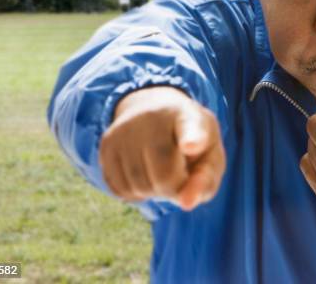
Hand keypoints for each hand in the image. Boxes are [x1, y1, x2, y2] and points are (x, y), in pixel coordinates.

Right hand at [99, 86, 225, 210]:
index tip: (191, 146)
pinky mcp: (106, 144)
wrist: (156, 112)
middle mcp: (152, 117)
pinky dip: (135, 192)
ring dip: (153, 191)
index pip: (190, 127)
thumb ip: (206, 179)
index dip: (193, 140)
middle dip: (174, 188)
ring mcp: (125, 129)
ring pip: (138, 186)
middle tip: (179, 174)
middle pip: (164, 176)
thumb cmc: (191, 141)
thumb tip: (186, 203)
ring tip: (161, 169)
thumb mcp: (210, 155)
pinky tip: (143, 173)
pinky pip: (119, 189)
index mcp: (189, 116)